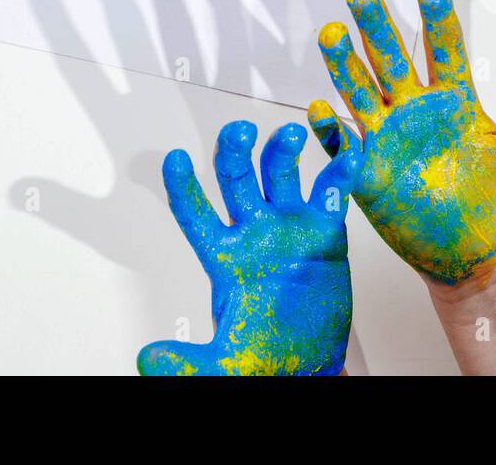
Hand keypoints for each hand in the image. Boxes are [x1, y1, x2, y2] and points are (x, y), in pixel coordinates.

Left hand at [138, 120, 362, 375]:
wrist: (306, 365)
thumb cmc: (261, 359)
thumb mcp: (221, 365)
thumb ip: (187, 363)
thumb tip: (148, 360)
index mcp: (223, 257)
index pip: (194, 213)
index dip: (182, 185)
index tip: (173, 157)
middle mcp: (253, 233)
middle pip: (235, 178)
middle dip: (235, 150)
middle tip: (240, 130)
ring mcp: (288, 228)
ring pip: (279, 173)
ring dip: (283, 148)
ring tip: (291, 133)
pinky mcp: (324, 233)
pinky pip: (330, 193)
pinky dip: (339, 171)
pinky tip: (347, 154)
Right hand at [308, 0, 495, 284]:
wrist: (477, 257)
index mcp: (455, 101)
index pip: (443, 50)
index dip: (437, 19)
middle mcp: (416, 112)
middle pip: (392, 59)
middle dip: (377, 26)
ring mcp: (388, 141)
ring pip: (361, 92)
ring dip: (345, 65)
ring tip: (333, 34)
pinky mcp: (368, 175)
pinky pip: (343, 148)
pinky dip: (330, 129)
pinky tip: (318, 108)